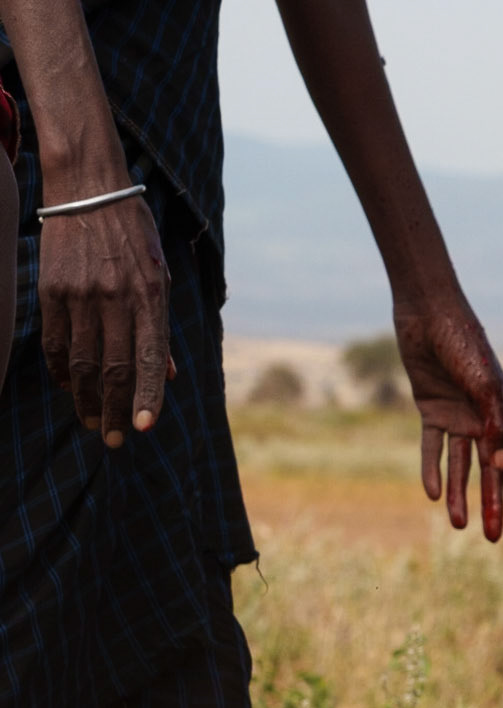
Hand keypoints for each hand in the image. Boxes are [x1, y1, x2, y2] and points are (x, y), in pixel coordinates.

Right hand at [39, 192, 172, 445]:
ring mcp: (81, 295)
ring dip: (87, 399)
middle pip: (113, 369)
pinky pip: (54, 341)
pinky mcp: (52, 289)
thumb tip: (165, 375)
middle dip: (116, 410)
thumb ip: (161, 329)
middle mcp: (116, 300)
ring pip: (81, 362)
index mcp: (150, 299)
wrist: (89, 189)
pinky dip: (60, 370)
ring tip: (94, 422)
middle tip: (116, 439)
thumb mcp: (161, 278)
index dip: (147, 397)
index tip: (145, 427)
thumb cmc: (134, 236)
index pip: (148, 360)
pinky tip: (67, 387)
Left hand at [394, 297, 502, 541]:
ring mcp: (458, 415)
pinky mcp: (432, 409)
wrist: (427, 312)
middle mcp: (484, 418)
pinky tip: (432, 493)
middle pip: (491, 470)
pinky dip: (432, 469)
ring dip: (461, 493)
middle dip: (493, 503)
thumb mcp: (484, 386)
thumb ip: (494, 425)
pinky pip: (432, 446)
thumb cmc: (464, 344)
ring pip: (461, 464)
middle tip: (493, 538)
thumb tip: (499, 467)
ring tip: (458, 524)